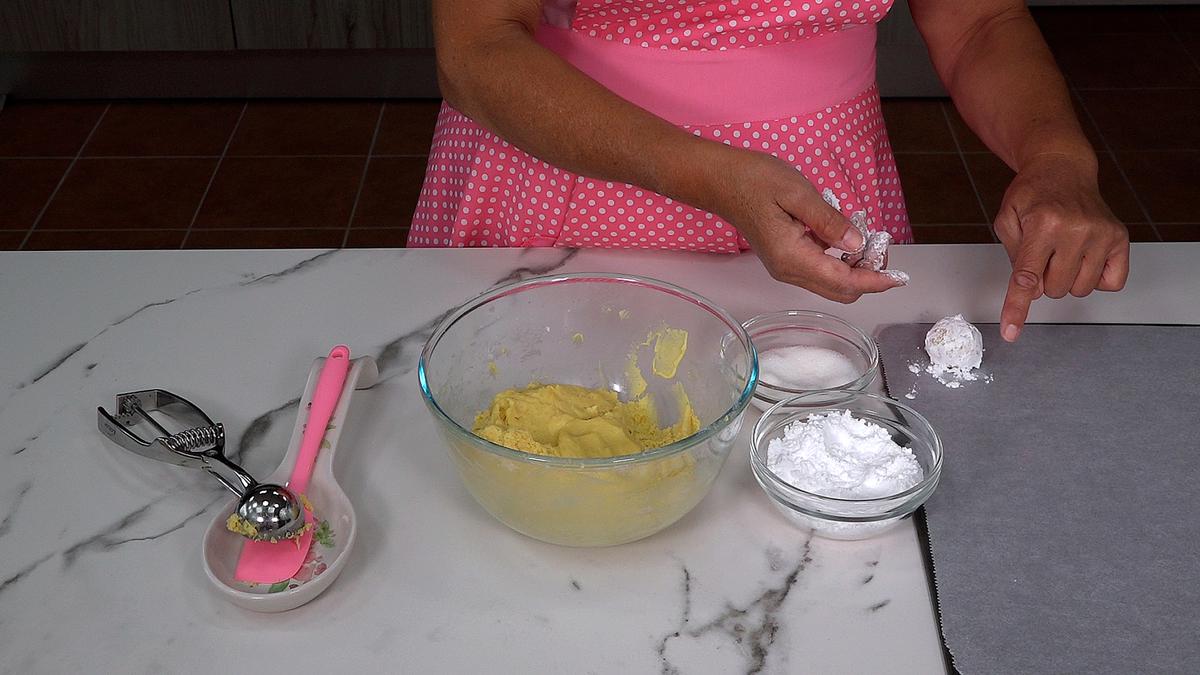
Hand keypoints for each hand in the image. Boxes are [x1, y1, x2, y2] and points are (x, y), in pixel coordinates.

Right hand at [705, 148, 905, 302]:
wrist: (721, 182)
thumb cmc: (756, 180)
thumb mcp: (798, 193)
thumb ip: (829, 221)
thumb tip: (857, 245)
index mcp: (793, 257)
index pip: (843, 282)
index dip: (875, 281)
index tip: (899, 277)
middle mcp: (789, 271)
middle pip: (840, 292)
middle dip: (868, 277)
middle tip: (883, 247)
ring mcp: (786, 268)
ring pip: (831, 284)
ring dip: (855, 270)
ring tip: (869, 240)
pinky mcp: (785, 261)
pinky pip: (820, 271)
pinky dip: (840, 262)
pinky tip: (846, 238)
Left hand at [993, 153, 1129, 341]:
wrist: (1062, 168)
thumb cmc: (1032, 194)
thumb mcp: (1006, 220)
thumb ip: (1014, 258)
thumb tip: (1032, 292)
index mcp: (1043, 223)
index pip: (1027, 278)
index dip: (1017, 308)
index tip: (1012, 332)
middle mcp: (1076, 229)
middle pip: (1054, 289)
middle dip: (1043, 278)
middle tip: (1043, 251)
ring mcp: (1102, 233)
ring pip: (1080, 289)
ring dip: (1066, 278)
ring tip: (1062, 250)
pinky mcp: (1120, 238)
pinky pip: (1111, 283)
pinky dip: (1095, 277)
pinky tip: (1084, 256)